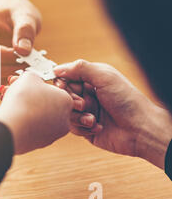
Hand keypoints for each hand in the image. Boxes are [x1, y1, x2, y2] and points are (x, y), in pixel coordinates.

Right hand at [0, 0, 40, 97]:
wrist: (8, 15)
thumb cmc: (16, 12)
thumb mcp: (24, 14)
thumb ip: (25, 30)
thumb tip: (23, 51)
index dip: (5, 56)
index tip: (24, 55)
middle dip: (9, 70)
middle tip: (30, 65)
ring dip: (6, 81)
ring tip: (23, 72)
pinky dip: (1, 87)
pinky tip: (16, 77)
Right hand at [0, 72, 72, 154]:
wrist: (12, 126)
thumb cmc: (23, 100)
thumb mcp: (29, 77)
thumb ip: (35, 77)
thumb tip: (33, 79)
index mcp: (67, 100)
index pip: (55, 90)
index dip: (40, 87)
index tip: (29, 86)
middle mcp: (65, 119)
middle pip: (48, 105)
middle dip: (33, 99)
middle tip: (19, 93)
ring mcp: (54, 133)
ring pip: (40, 117)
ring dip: (28, 110)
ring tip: (13, 104)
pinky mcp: (41, 143)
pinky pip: (33, 129)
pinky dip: (25, 123)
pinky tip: (14, 117)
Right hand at [54, 60, 171, 168]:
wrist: (140, 129)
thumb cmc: (128, 101)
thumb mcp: (105, 77)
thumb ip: (81, 68)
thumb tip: (57, 69)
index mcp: (91, 80)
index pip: (65, 78)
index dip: (61, 83)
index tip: (62, 86)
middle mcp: (87, 95)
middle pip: (63, 96)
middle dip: (71, 100)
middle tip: (83, 104)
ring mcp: (86, 112)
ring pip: (66, 112)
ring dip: (78, 116)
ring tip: (92, 118)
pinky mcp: (85, 128)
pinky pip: (72, 127)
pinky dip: (83, 127)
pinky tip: (97, 126)